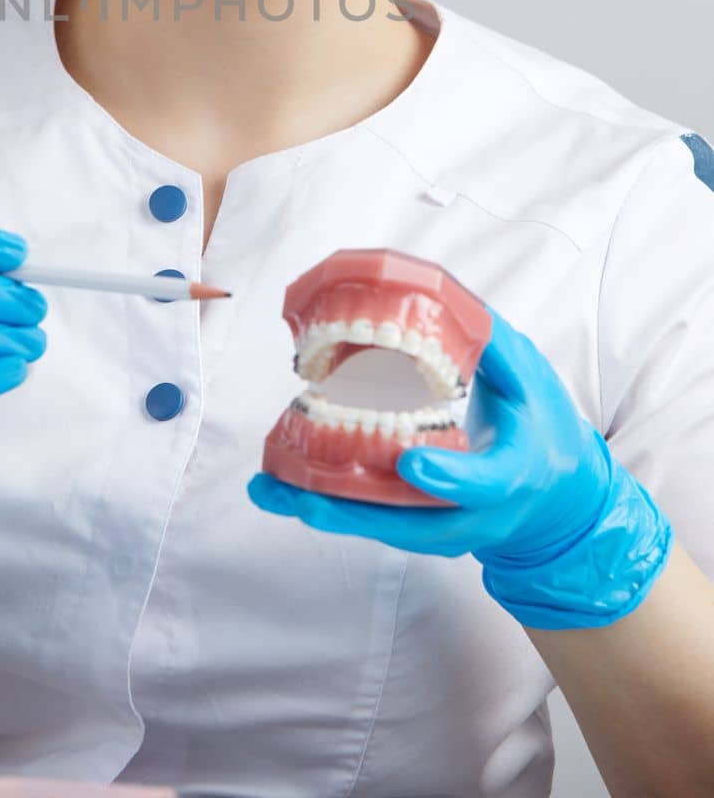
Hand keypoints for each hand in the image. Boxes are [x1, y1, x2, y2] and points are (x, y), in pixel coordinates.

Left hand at [248, 306, 672, 628]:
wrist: (555, 506)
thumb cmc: (544, 432)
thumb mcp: (535, 384)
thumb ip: (493, 344)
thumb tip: (443, 294)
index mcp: (512, 477)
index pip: (482, 483)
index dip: (447, 478)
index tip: (409, 464)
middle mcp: (473, 515)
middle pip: (411, 523)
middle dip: (354, 511)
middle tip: (302, 496)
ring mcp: (442, 529)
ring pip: (378, 527)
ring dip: (320, 509)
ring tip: (268, 490)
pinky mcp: (416, 529)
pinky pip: (369, 519)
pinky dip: (324, 504)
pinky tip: (278, 488)